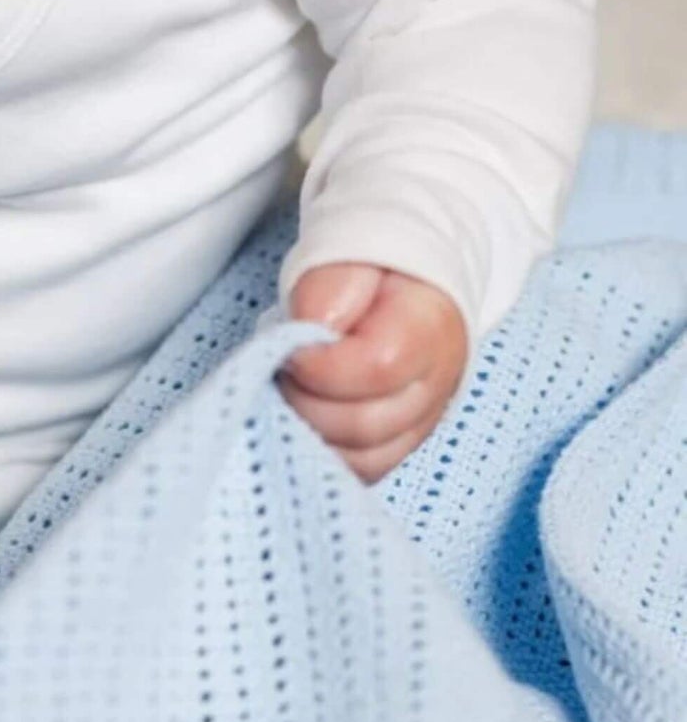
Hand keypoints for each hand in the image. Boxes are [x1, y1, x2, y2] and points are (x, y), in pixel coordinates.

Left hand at [281, 264, 468, 482]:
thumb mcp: (350, 249)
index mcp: (431, 326)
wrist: (403, 283)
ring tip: (294, 392)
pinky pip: (359, 472)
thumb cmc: (371, 267)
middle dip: (305, 401)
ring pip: (361, 460)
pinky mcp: (398, 444)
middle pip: (365, 425)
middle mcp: (437, 382)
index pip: (377, 368)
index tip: (291, 346)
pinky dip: (322, 454)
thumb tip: (314, 327)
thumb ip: (331, 282)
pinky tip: (302, 421)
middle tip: (283, 370)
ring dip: (310, 432)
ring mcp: (421, 421)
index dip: (318, 365)